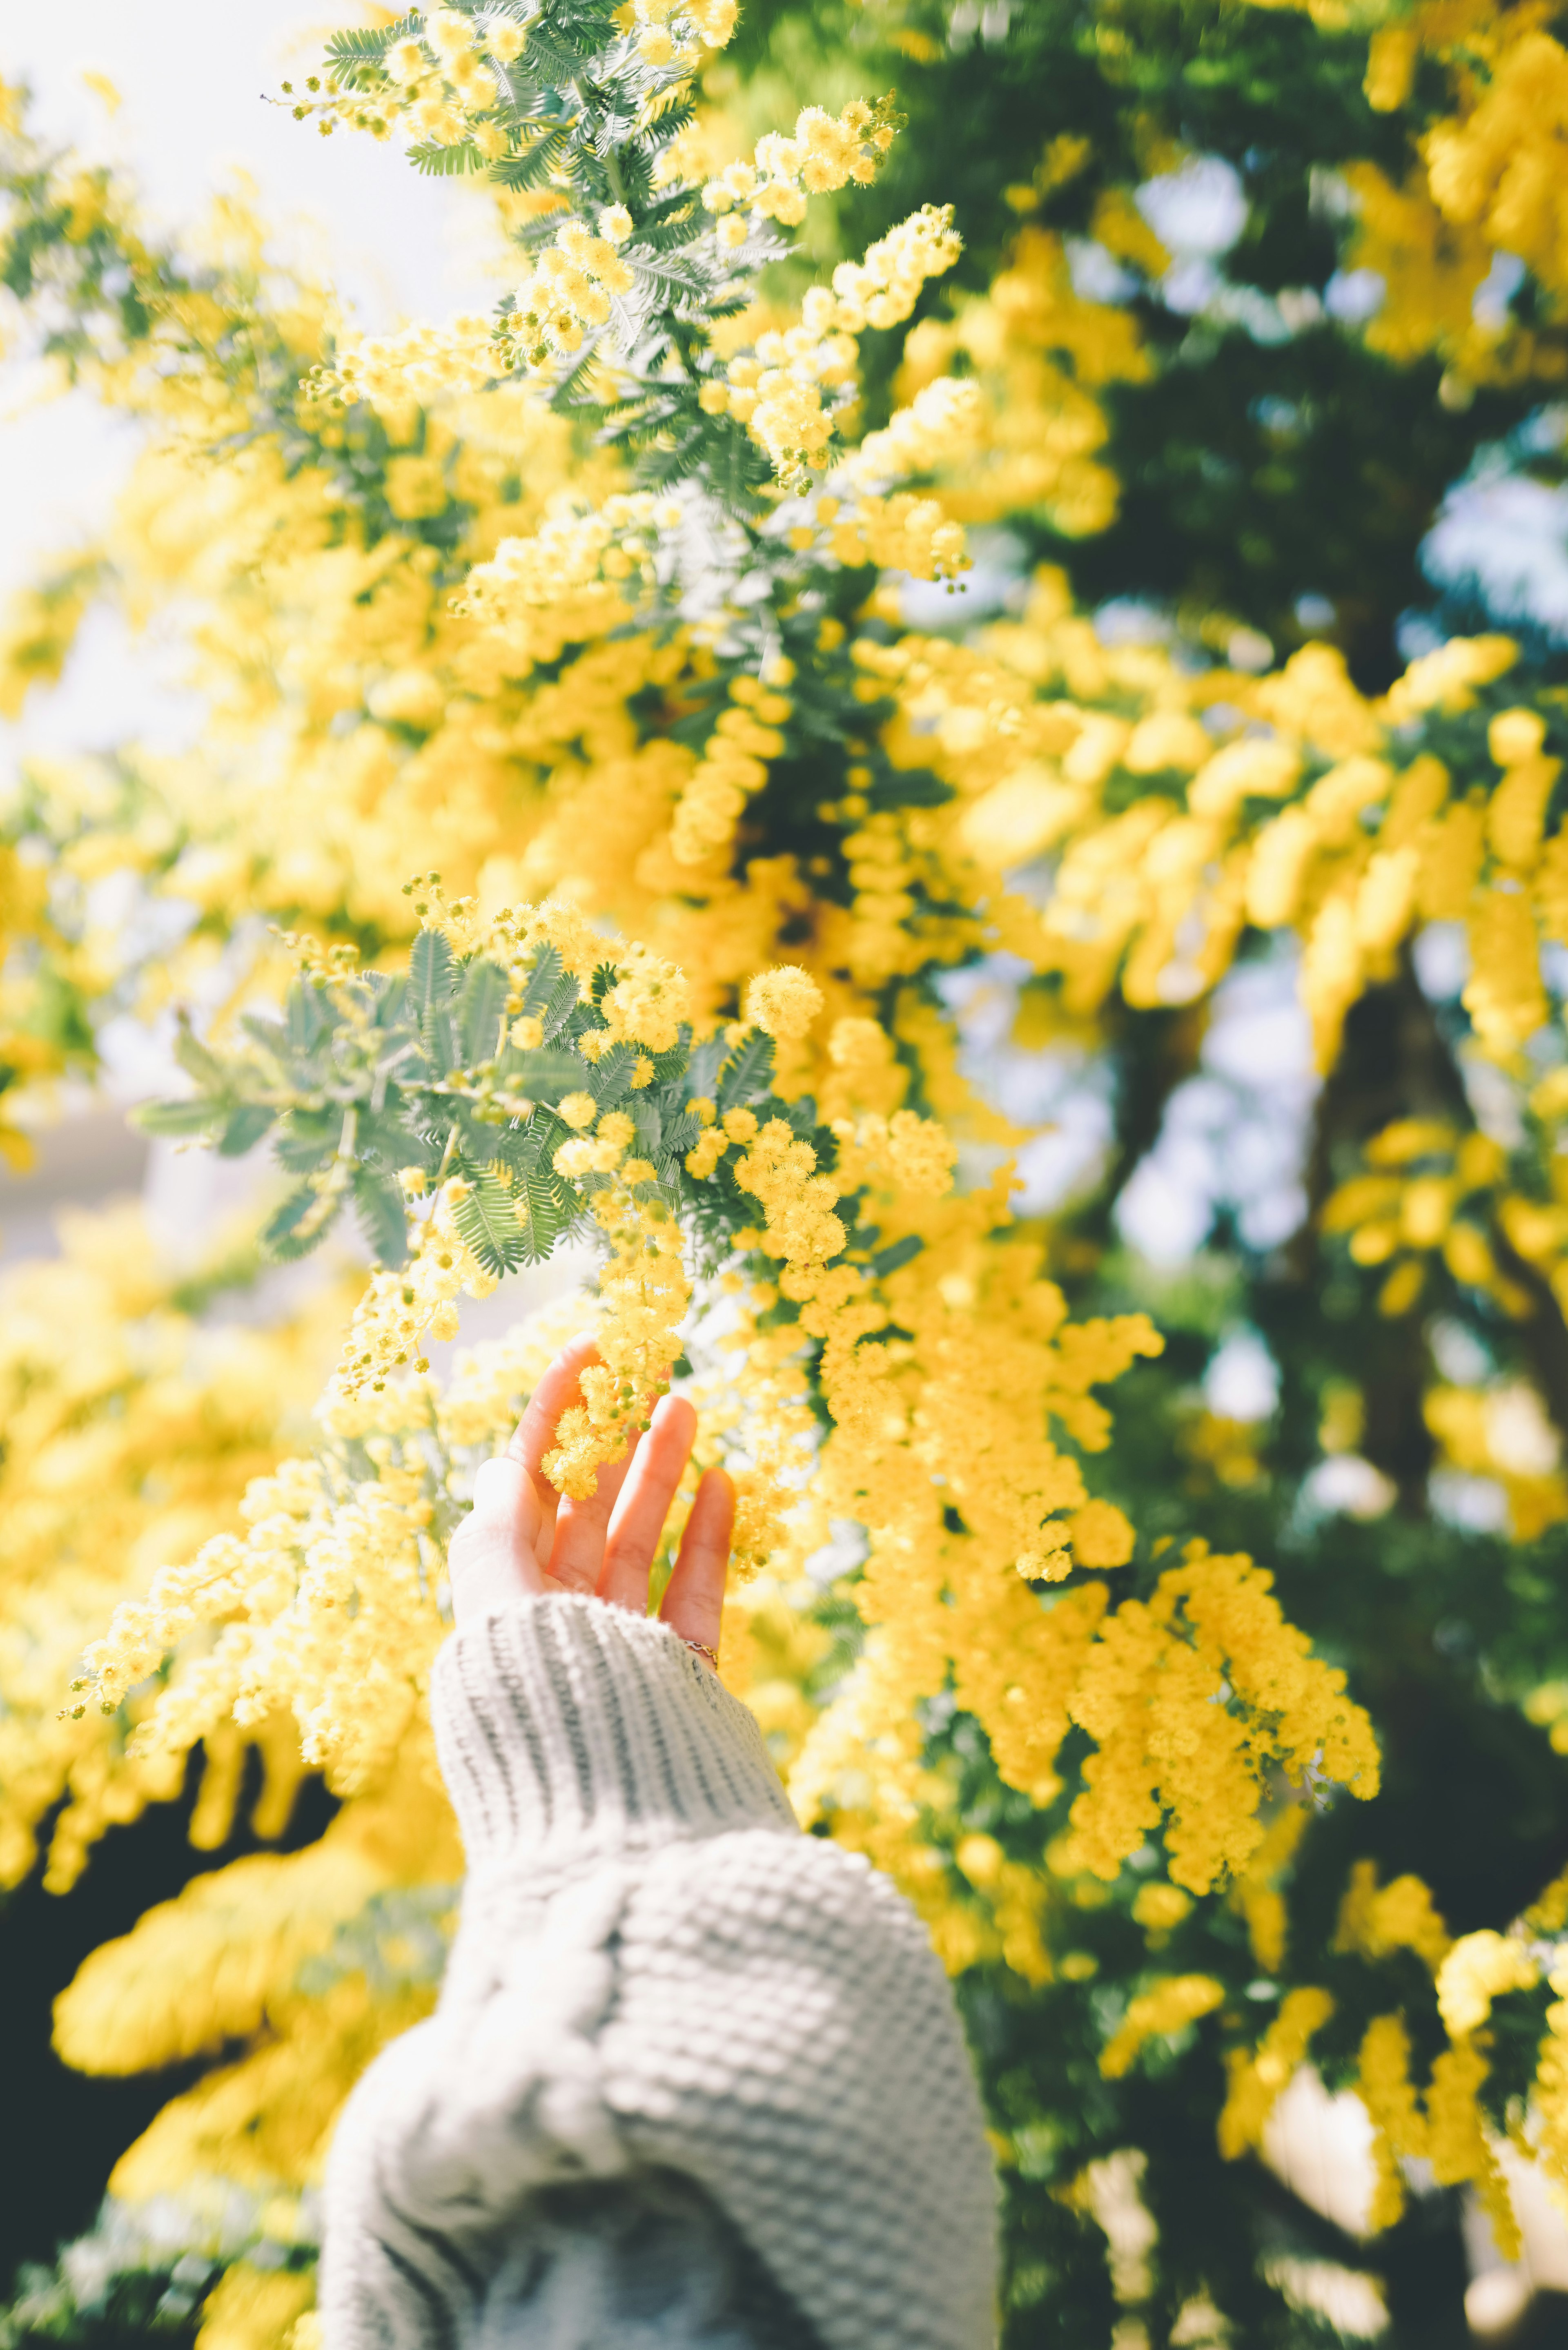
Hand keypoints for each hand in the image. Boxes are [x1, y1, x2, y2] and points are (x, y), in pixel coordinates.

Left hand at [445, 1334, 732, 1663]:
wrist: (608, 1804)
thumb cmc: (538, 1695)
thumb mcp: (497, 1603)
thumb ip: (496, 1535)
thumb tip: (502, 1470)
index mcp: (506, 1596)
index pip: (526, 1485)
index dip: (554, 1414)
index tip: (587, 1351)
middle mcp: (560, 1613)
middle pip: (584, 1504)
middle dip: (611, 1431)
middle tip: (645, 1369)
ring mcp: (621, 1639)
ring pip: (638, 1536)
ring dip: (660, 1467)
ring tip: (684, 1405)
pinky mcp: (676, 1666)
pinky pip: (694, 1590)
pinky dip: (708, 1536)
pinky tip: (722, 1483)